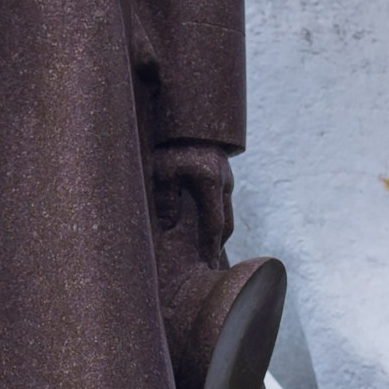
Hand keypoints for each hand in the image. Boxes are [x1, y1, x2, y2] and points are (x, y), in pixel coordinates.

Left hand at [150, 141, 233, 261]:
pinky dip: (215, 217)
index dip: (211, 247)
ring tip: (208, 251)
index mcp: (210, 183)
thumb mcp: (162, 171)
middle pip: (226, 223)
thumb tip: (168, 226)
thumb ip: (165, 199)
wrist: (187, 123)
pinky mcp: (223, 174)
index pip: (214, 225)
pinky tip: (204, 227)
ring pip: (226, 212)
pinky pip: (222, 202)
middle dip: (218, 245)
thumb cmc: (170, 145)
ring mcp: (227, 178)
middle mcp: (224, 182)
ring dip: (218, 232)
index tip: (208, 264)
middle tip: (210, 265)